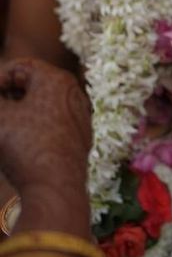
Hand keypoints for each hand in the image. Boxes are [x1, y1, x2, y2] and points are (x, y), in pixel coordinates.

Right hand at [0, 59, 90, 231]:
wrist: (57, 188)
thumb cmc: (26, 146)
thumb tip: (1, 105)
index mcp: (57, 80)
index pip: (19, 68)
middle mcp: (73, 94)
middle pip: (31, 86)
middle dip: (6, 98)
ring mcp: (78, 118)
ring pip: (41, 108)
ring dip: (17, 116)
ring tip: (4, 130)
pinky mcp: (78, 140)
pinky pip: (50, 127)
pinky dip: (31, 131)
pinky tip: (16, 148)